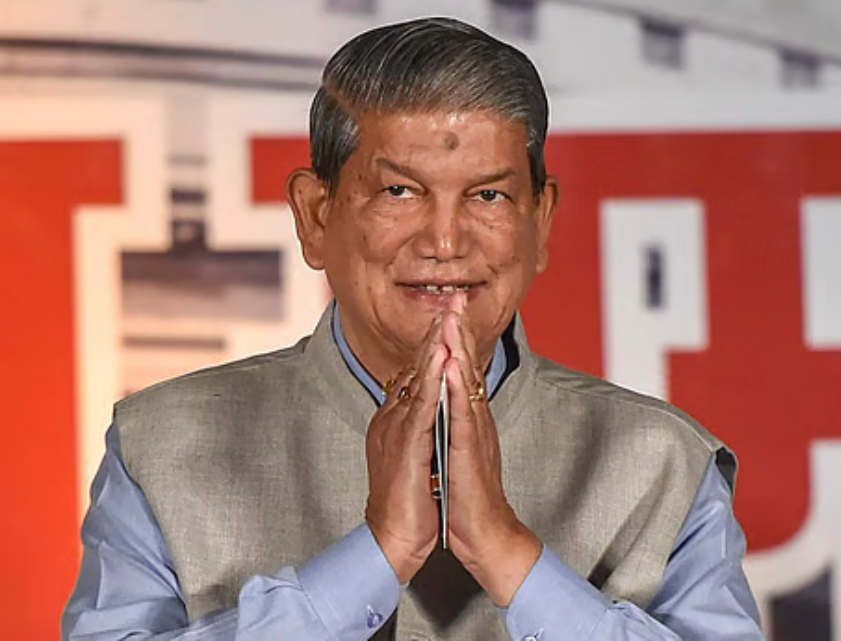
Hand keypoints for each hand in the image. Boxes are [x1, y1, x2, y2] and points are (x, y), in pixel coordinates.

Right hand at [363, 315, 446, 583]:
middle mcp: (391, 419)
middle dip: (434, 334)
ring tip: (446, 317)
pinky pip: (421, 403)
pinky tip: (442, 357)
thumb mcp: (418, 457)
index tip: (448, 317)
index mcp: (396, 421)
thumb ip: (422, 430)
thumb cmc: (411, 504)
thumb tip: (433, 412)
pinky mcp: (406, 444)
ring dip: (433, 346)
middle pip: (415, 367)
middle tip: (449, 301)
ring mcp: (396, 429)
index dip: (432, 345)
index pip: (416, 374)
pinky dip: (432, 378)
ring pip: (417, 378)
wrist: (395, 539)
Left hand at [442, 296, 541, 605]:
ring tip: (453, 318)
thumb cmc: (467, 497)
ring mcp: (475, 434)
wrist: (485, 535)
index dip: (454, 339)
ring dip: (460, 349)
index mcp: (468, 420)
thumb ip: (451, 425)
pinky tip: (454, 367)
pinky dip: (459, 389)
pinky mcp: (470, 452)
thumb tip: (442, 404)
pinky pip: (464, 414)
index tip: (447, 308)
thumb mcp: (455, 451)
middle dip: (459, 331)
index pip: (461, 371)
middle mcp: (475, 420)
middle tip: (455, 296)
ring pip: (468, 383)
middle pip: (468, 367)